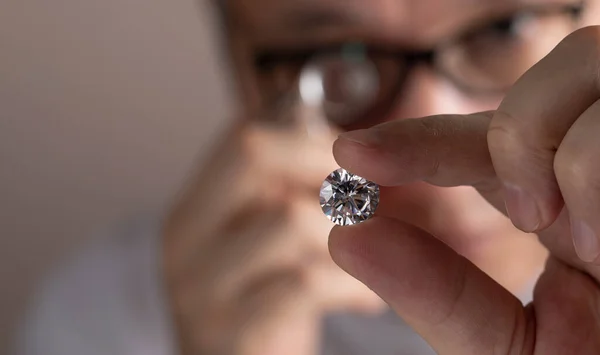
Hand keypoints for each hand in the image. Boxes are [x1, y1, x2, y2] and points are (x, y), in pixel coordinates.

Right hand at [162, 122, 381, 354]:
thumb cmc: (261, 295)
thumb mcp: (264, 235)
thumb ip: (297, 188)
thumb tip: (367, 142)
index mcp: (198, 205)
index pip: (247, 136)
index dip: (313, 141)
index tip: (356, 170)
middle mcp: (187, 236)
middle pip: (256, 155)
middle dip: (331, 171)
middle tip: (370, 205)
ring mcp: (202, 284)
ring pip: (290, 219)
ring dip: (353, 232)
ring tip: (376, 257)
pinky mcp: (231, 328)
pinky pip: (304, 283)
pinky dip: (351, 284)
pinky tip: (364, 298)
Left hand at [329, 26, 599, 353]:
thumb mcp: (523, 349)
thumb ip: (442, 297)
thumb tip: (349, 239)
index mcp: (568, 206)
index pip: (479, 146)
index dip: (415, 142)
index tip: (348, 153)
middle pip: (540, 83)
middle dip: (519, 132)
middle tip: (535, 213)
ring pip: (590, 61)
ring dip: (580, 154)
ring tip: (599, 242)